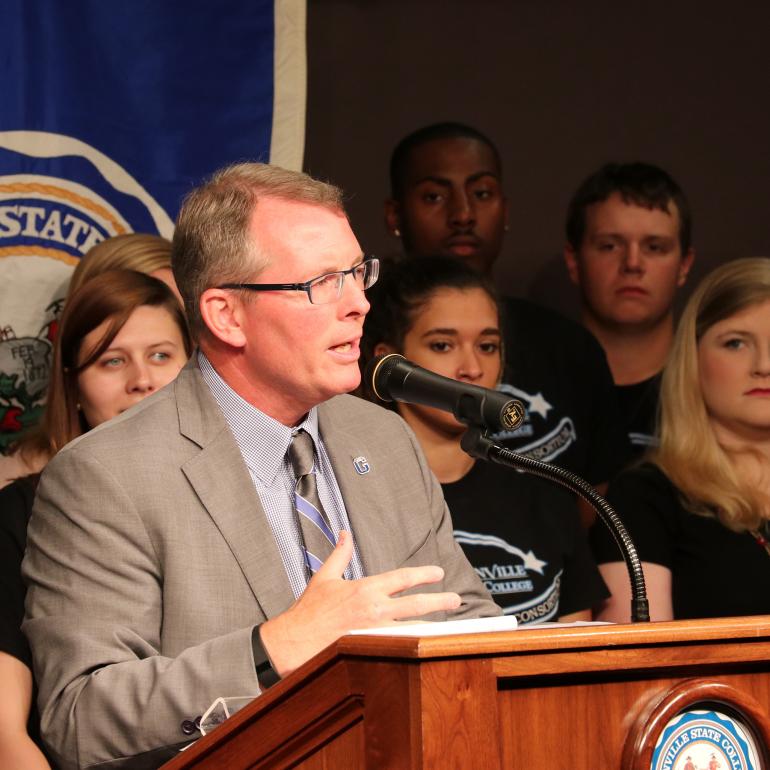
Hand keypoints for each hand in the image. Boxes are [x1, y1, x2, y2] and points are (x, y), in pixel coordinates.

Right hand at [259, 531, 460, 675]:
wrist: (293, 641)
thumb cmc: (308, 610)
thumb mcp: (324, 577)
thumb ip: (340, 554)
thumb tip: (345, 533)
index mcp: (365, 589)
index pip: (401, 578)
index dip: (422, 574)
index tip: (438, 572)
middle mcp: (373, 610)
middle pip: (414, 604)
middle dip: (438, 600)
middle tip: (456, 599)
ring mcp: (373, 632)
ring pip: (411, 628)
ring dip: (430, 624)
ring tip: (448, 624)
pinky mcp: (370, 650)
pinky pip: (398, 645)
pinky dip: (412, 643)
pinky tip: (425, 644)